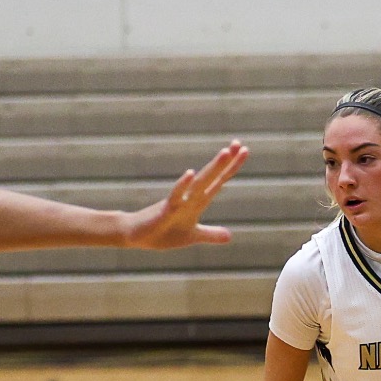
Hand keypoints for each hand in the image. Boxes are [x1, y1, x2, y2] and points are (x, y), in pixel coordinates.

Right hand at [124, 141, 249, 250]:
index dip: (232, 167)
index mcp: (198, 202)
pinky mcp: (166, 209)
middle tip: (239, 144)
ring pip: (199, 182)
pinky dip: (184, 185)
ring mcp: (179, 201)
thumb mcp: (192, 237)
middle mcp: (191, 197)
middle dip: (226, 161)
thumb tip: (229, 236)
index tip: (245, 150)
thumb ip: (210, 234)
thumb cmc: (163, 233)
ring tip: (226, 152)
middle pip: (213, 176)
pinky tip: (191, 173)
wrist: (136, 236)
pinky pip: (176, 195)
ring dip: (213, 167)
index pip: (219, 180)